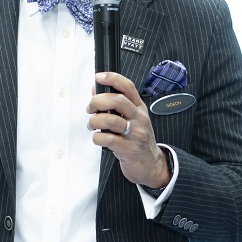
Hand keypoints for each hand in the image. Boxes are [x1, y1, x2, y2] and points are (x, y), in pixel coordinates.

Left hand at [86, 72, 169, 188]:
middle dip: (98, 101)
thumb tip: (96, 90)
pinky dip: (97, 138)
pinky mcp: (129, 149)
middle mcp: (139, 119)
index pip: (128, 87)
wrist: (151, 164)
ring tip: (92, 125)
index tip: (98, 77)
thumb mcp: (130, 119)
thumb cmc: (137, 139)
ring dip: (94, 121)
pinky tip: (98, 139)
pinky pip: (108, 139)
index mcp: (139, 108)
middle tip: (90, 108)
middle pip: (118, 100)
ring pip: (111, 120)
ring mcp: (135, 134)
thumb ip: (114, 105)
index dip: (112, 79)